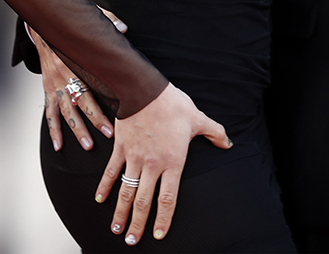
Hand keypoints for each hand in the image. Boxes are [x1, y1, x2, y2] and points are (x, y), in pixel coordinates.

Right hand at [30, 7, 126, 150]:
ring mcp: (54, 86)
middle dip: (93, 122)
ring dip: (75, 130)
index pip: (91, 90)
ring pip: (65, 113)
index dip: (101, 108)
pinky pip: (50, 113)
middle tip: (105, 136)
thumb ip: (108, 23)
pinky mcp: (47, 89)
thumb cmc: (71, 27)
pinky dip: (53, 129)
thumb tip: (123, 28)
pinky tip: (58, 145)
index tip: (113, 123)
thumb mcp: (90, 19)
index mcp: (76, 65)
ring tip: (86, 145)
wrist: (44, 28)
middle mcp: (64, 78)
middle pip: (80, 105)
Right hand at [94, 82, 230, 244]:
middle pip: (144, 202)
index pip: (168, 198)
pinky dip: (104, 187)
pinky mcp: (121, 148)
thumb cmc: (172, 104)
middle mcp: (152, 164)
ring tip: (117, 230)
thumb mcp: (198, 118)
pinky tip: (100, 200)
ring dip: (121, 213)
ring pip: (126, 192)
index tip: (158, 235)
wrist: (145, 90)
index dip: (164, 219)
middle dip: (138, 224)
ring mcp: (134, 157)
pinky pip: (111, 172)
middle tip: (132, 241)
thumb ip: (214, 133)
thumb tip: (228, 143)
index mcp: (173, 161)